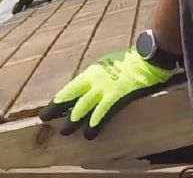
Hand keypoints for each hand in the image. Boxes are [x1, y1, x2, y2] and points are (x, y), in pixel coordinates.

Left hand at [38, 48, 173, 138]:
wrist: (148, 58)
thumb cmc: (131, 61)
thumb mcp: (109, 64)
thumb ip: (98, 76)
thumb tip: (91, 87)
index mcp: (92, 71)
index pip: (71, 87)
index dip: (60, 99)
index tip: (50, 108)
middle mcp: (94, 79)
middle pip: (71, 95)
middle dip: (57, 108)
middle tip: (44, 118)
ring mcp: (105, 87)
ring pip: (83, 106)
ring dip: (73, 119)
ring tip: (64, 131)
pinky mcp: (117, 95)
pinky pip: (103, 111)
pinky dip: (95, 123)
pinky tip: (89, 133)